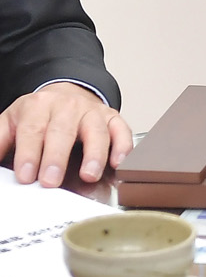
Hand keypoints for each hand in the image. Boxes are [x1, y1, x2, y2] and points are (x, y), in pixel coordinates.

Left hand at [0, 81, 131, 186]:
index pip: (33, 130)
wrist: (65, 94)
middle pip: (63, 131)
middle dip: (56, 157)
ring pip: (96, 131)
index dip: (29, 153)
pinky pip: (121, 129)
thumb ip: (0, 140)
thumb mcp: (11, 122)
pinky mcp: (112, 117)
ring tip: (89, 175)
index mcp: (38, 106)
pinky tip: (118, 162)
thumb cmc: (37, 117)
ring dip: (94, 154)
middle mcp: (68, 106)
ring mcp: (92, 111)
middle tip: (50, 181)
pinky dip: (123, 145)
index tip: (25, 175)